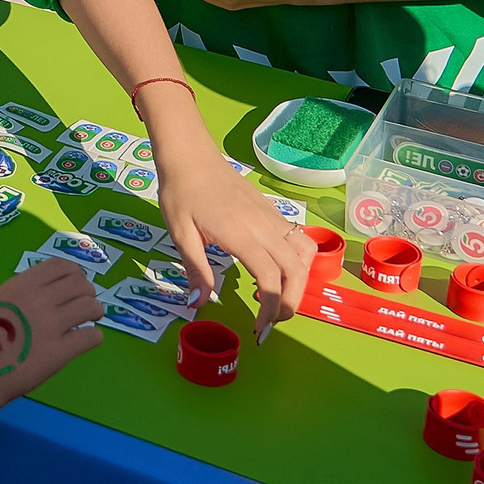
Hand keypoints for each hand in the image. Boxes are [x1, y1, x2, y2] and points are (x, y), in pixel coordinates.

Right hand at [0, 258, 102, 410]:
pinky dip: (93, 337)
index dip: (75, 274)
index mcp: (22, 284)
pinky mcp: (60, 352)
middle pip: (81, 284)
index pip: (62, 265)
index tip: (76, 285)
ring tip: (88, 321)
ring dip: (94, 312)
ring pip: (91, 306)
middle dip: (87, 293)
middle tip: (84, 306)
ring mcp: (51, 325)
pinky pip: (92, 336)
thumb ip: (24, 292)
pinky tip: (83, 341)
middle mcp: (38, 299)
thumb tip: (54, 291)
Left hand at [150, 137, 315, 338]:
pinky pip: (298, 239)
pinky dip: (297, 263)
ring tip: (278, 299)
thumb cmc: (181, 193)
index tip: (258, 329)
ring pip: (303, 254)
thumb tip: (198, 304)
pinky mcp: (272, 211)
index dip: (269, 309)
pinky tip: (277, 272)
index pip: (269, 278)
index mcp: (240, 234)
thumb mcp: (180, 233)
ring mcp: (271, 216)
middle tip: (270, 322)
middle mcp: (263, 225)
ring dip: (299, 282)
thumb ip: (195, 269)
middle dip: (289, 303)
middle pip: (296, 270)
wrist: (191, 154)